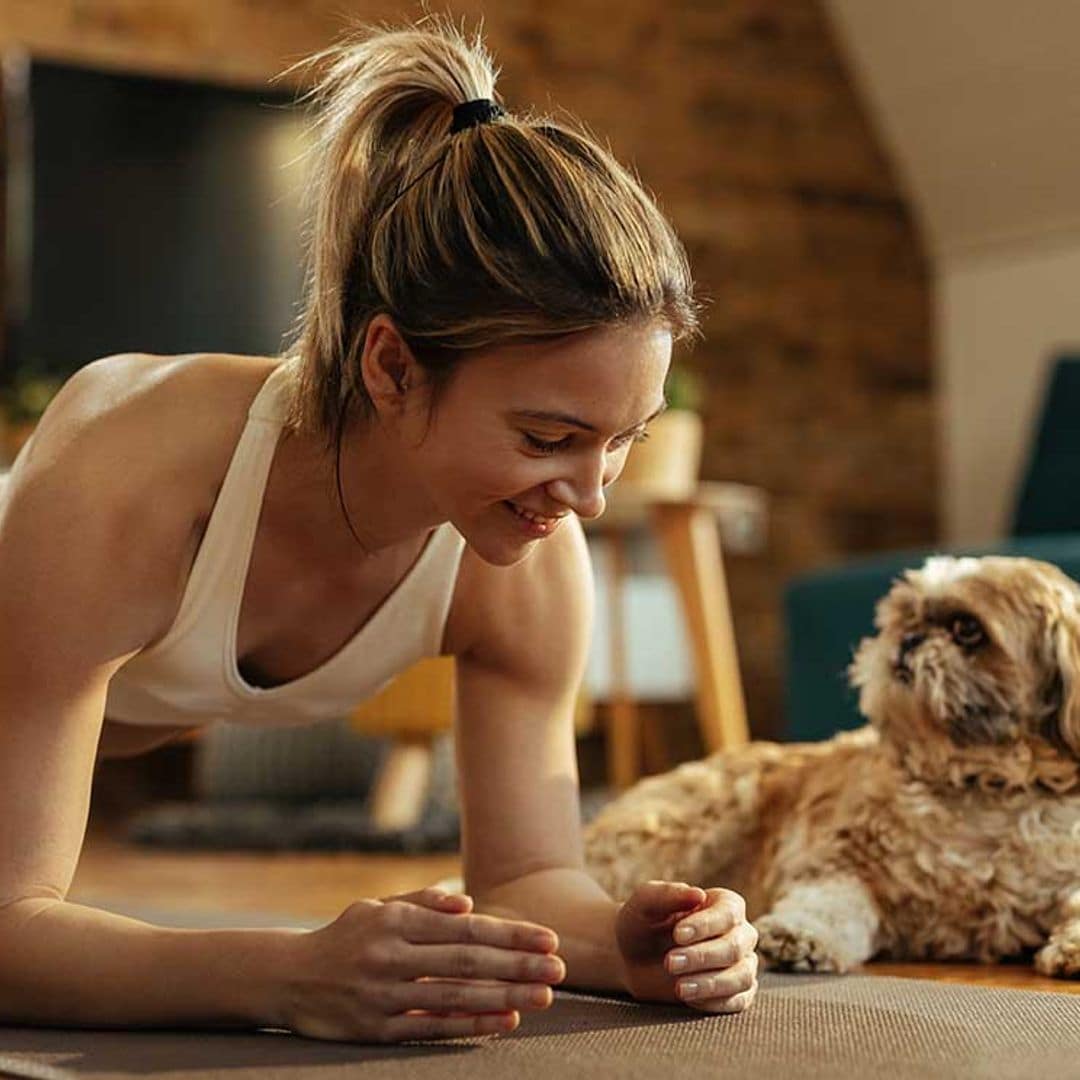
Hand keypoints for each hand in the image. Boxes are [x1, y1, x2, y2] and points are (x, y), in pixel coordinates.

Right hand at [278, 885, 564, 1042]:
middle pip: (468, 961)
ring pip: (455, 996)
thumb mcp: (377, 908)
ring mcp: (383, 994)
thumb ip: (423, 902)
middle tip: (559, 968)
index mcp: (395, 921)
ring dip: (504, 996)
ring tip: (543, 996)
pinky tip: (503, 1021)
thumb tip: (468, 905)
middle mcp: (390, 955)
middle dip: (518, 964)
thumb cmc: (346, 936)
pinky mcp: (376, 1028)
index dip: (510, 932)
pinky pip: (431, 1027)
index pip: (465, 927)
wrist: (286, 977)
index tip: (547, 938)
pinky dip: (470, 1025)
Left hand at [614, 880, 758, 1013]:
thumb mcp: (646, 903)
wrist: (632, 958)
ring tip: (679, 988)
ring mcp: (741, 964)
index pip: (729, 913)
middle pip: (735, 946)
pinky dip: (714, 1002)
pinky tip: (688, 998)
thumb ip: (668, 894)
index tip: (677, 934)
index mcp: (724, 904)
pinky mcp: (736, 993)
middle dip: (702, 957)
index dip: (706, 925)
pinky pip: (738, 1001)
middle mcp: (739, 932)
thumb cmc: (642, 923)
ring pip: (741, 976)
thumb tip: (698, 894)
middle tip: (669, 962)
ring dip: (710, 983)